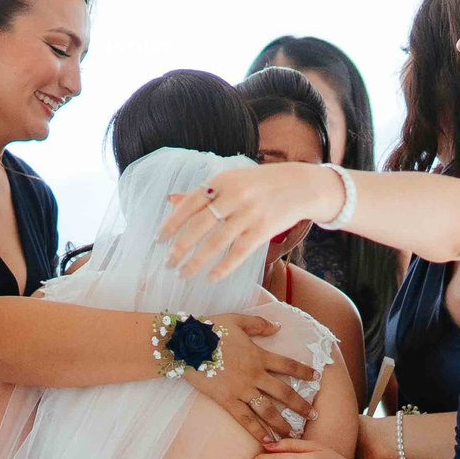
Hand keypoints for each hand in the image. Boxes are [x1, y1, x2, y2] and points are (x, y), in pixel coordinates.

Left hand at [161, 164, 343, 278]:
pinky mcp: (264, 230)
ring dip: (196, 262)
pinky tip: (210, 278)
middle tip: (168, 263)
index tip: (159, 240)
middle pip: (199, 226)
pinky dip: (222, 267)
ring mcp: (249, 214)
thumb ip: (202, 193)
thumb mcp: (231, 181)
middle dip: (180, 247)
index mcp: (221, 181)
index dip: (171, 223)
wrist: (300, 185)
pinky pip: (238, 253)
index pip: (189, 204)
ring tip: (183, 274)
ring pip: (216, 243)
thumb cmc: (260, 184)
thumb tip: (171, 200)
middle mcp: (234, 196)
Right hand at [189, 314, 315, 442]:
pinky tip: (267, 441)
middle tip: (314, 415)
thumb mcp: (237, 320)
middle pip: (284, 393)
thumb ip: (260, 324)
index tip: (317, 377)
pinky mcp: (226, 400)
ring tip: (294, 434)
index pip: (288, 365)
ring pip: (268, 410)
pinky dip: (257, 431)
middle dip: (301, 405)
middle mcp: (254, 375)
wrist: (185, 344)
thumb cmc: (209, 329)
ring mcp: (241, 389)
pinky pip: (245, 419)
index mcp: (259, 355)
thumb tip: (278, 328)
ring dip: (283, 423)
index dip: (304, 371)